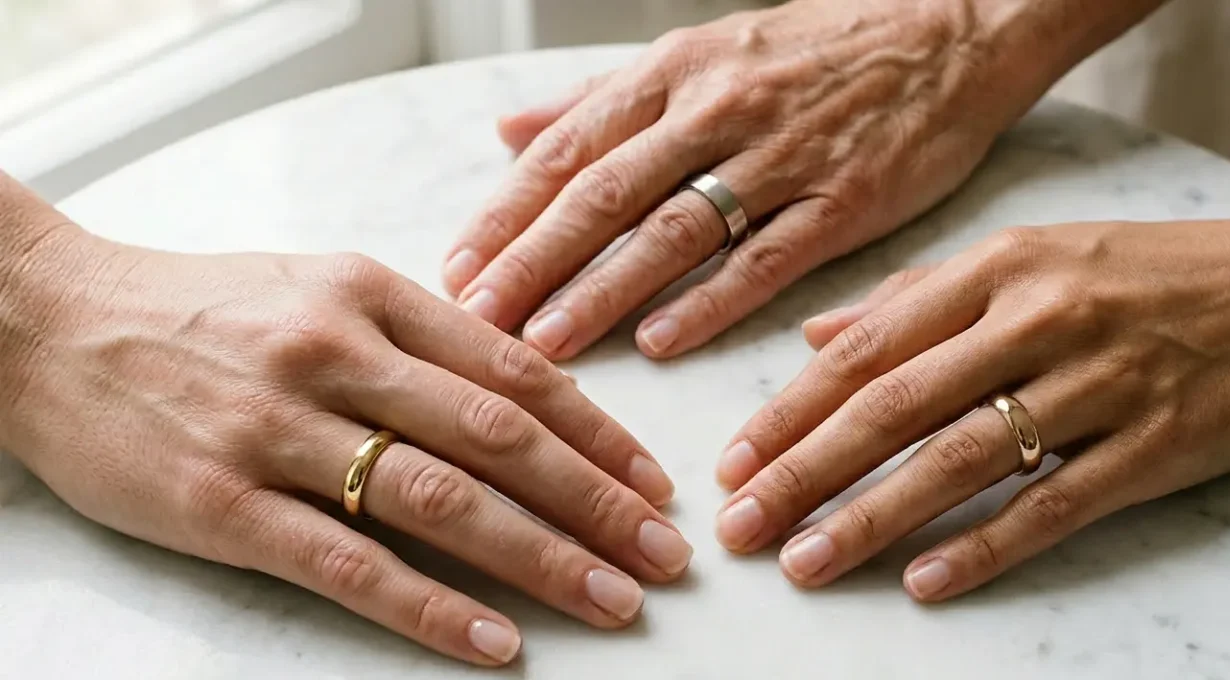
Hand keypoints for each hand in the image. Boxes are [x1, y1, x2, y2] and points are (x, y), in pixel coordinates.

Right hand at [0, 231, 689, 665]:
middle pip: (502, 439)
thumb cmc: (203, 308)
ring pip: (442, 500)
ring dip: (542, 558)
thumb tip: (523, 389)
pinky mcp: (224, 505)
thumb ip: (419, 334)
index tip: (655, 483)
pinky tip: (496, 641)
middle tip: (666, 554)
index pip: (515, 373)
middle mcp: (337, 355)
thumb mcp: (319, 287)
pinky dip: (431, 606)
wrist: (51, 324)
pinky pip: (348, 564)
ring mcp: (280, 431)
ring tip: (613, 599)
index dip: (599, 435)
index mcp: (371, 295)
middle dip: (599, 503)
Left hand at [445, 0, 1061, 359]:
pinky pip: (765, 258)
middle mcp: (718, 109)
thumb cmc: (818, 48)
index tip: (457, 267)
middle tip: (479, 319)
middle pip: (605, 194)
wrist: (951, 30)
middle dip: (534, 261)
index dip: (508, 211)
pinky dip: (710, 302)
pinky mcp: (844, 202)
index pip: (570, 148)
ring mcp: (782, 156)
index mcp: (675, 71)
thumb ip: (600, 98)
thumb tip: (510, 129)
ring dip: (604, 290)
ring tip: (547, 342)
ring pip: (673, 231)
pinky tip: (661, 341)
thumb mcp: (701, 50)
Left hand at [714, 196, 1229, 599]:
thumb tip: (815, 339)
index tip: (731, 461)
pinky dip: (984, 545)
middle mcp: (1034, 320)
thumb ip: (914, 298)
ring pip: (960, 458)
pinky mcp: (1153, 445)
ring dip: (872, 516)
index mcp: (994, 270)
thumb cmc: (1144, 272)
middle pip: (894, 406)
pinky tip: (924, 582)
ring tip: (807, 562)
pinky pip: (1054, 503)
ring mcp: (1096, 383)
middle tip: (740, 526)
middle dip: (804, 471)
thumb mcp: (1026, 257)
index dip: (790, 411)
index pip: (868, 350)